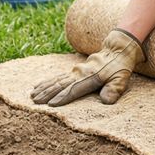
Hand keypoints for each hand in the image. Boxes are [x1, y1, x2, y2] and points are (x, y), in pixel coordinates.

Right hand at [31, 28, 145, 105]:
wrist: (116, 50)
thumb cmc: (120, 67)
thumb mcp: (121, 79)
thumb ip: (114, 89)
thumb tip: (106, 101)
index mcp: (90, 77)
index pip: (74, 89)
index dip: (62, 97)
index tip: (51, 105)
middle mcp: (79, 73)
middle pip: (60, 85)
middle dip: (47, 94)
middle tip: (35, 102)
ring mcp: (75, 71)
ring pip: (56, 80)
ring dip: (44, 88)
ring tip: (32, 96)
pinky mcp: (74, 71)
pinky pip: (58, 77)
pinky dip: (47, 82)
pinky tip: (38, 86)